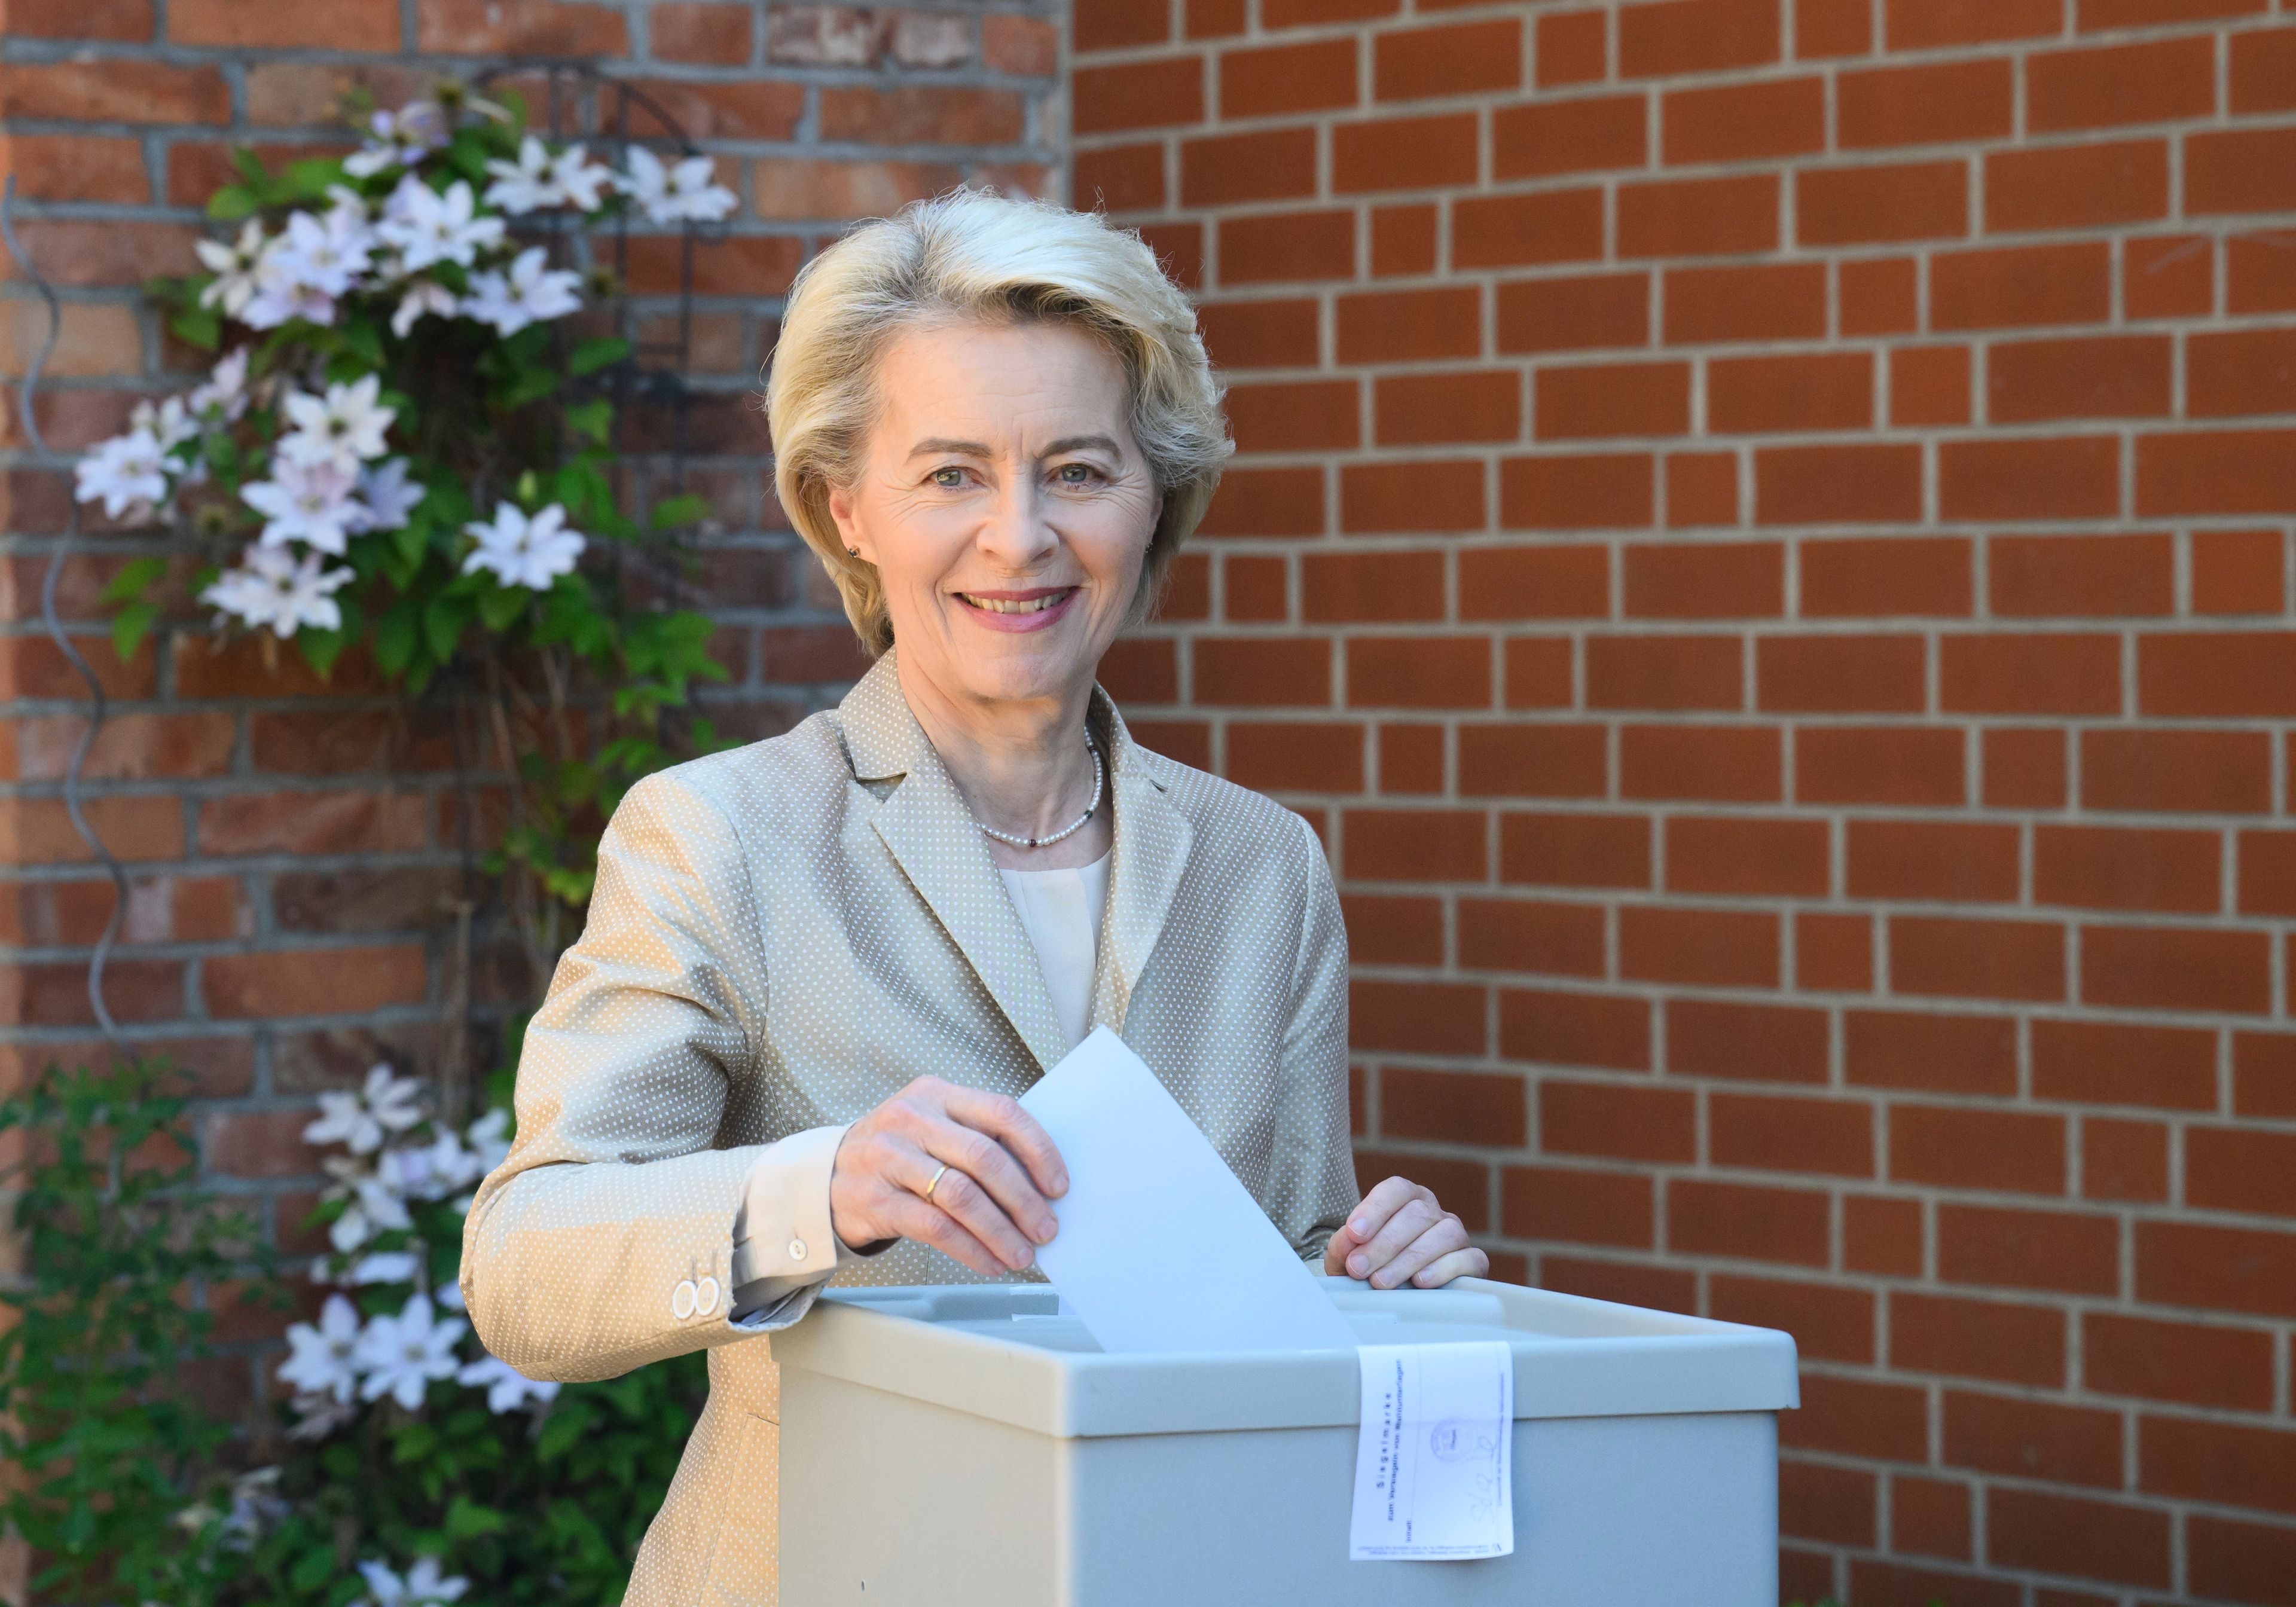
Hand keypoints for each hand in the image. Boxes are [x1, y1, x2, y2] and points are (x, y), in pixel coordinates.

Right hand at [829, 1077, 1066, 1276]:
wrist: (825, 1177)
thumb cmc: (897, 1153)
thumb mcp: (931, 1126)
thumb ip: (976, 1139)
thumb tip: (1041, 1184)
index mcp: (936, 1094)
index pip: (1001, 1112)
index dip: (1038, 1150)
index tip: (1058, 1185)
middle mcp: (911, 1119)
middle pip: (984, 1158)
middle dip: (1023, 1199)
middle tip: (1046, 1228)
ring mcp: (888, 1158)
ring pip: (961, 1196)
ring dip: (1000, 1231)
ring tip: (1022, 1252)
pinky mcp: (874, 1199)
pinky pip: (935, 1227)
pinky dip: (970, 1249)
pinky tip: (989, 1261)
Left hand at [1323, 1176, 1487, 1289]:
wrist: (1394, 1295)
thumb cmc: (1369, 1269)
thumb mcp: (1349, 1257)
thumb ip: (1344, 1246)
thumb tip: (1348, 1241)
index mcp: (1404, 1199)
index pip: (1396, 1190)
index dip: (1375, 1209)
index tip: (1355, 1233)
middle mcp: (1432, 1211)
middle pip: (1417, 1215)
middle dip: (1384, 1244)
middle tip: (1359, 1269)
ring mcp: (1456, 1234)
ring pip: (1445, 1234)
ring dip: (1410, 1259)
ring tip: (1382, 1281)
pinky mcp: (1473, 1262)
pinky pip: (1469, 1259)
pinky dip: (1445, 1269)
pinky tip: (1420, 1282)